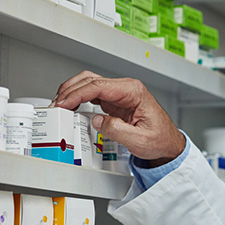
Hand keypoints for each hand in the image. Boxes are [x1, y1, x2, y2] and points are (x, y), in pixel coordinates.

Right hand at [53, 71, 185, 165]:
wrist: (168, 144)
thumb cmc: (160, 139)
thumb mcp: (140, 140)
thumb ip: (117, 130)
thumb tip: (97, 121)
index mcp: (134, 91)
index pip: (99, 86)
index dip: (77, 93)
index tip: (63, 103)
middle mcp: (126, 88)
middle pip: (91, 80)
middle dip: (70, 91)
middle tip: (56, 105)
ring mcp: (119, 94)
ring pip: (89, 84)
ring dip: (72, 92)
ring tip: (60, 105)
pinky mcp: (115, 102)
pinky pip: (92, 94)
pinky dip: (78, 98)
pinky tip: (71, 106)